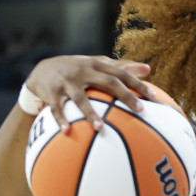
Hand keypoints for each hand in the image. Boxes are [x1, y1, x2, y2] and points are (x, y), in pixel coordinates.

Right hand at [26, 56, 153, 132]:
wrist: (43, 69)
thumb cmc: (78, 69)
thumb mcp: (98, 63)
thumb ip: (122, 66)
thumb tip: (148, 68)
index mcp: (97, 64)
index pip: (121, 73)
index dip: (137, 83)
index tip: (153, 96)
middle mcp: (83, 70)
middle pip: (108, 82)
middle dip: (125, 96)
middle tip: (139, 110)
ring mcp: (67, 81)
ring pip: (80, 97)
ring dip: (90, 113)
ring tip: (100, 128)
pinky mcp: (51, 92)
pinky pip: (56, 107)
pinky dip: (61, 119)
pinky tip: (67, 131)